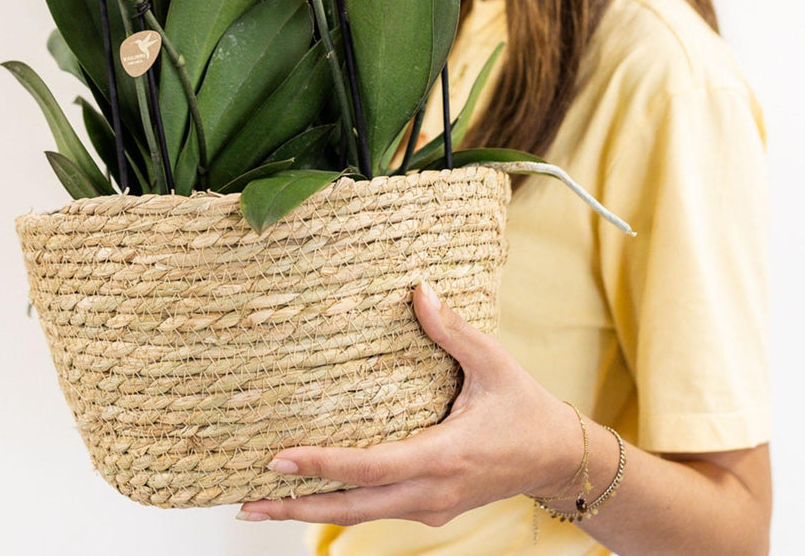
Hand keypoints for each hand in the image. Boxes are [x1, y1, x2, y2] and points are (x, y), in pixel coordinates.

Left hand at [236, 279, 582, 526]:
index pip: (371, 467)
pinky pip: (376, 509)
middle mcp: (431, 492)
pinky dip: (340, 504)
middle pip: (353, 507)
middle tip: (247, 500)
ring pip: (361, 515)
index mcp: (444, 456)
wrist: (557, 459)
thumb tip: (417, 290)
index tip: (280, 459)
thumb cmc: (524, 407)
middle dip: (297, 507)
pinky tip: (312, 493)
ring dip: (311, 511)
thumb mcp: (493, 362)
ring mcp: (430, 506)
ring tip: (261, 503)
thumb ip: (453, 329)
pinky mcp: (430, 508)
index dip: (323, 465)